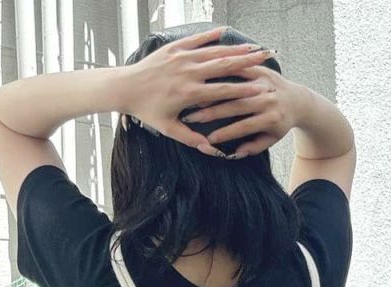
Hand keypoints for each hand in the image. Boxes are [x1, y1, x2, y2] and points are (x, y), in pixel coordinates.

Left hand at [118, 26, 273, 156]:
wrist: (125, 88)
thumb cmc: (146, 111)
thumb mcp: (168, 129)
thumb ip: (190, 138)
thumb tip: (210, 149)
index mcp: (189, 93)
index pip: (223, 90)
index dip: (245, 89)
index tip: (263, 88)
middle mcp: (188, 72)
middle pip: (224, 65)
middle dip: (247, 61)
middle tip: (265, 56)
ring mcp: (181, 57)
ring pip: (213, 50)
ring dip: (234, 48)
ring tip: (251, 46)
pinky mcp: (174, 48)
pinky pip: (196, 40)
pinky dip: (210, 36)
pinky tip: (225, 32)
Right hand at [184, 67, 302, 158]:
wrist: (298, 101)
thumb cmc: (280, 125)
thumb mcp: (271, 139)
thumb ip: (254, 147)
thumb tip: (236, 153)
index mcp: (271, 118)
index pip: (244, 127)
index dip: (225, 133)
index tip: (208, 139)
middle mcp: (269, 99)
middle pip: (237, 106)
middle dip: (213, 112)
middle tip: (192, 117)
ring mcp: (266, 83)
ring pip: (236, 86)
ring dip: (214, 91)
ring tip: (196, 96)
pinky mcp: (262, 70)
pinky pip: (241, 70)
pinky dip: (224, 73)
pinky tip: (206, 77)